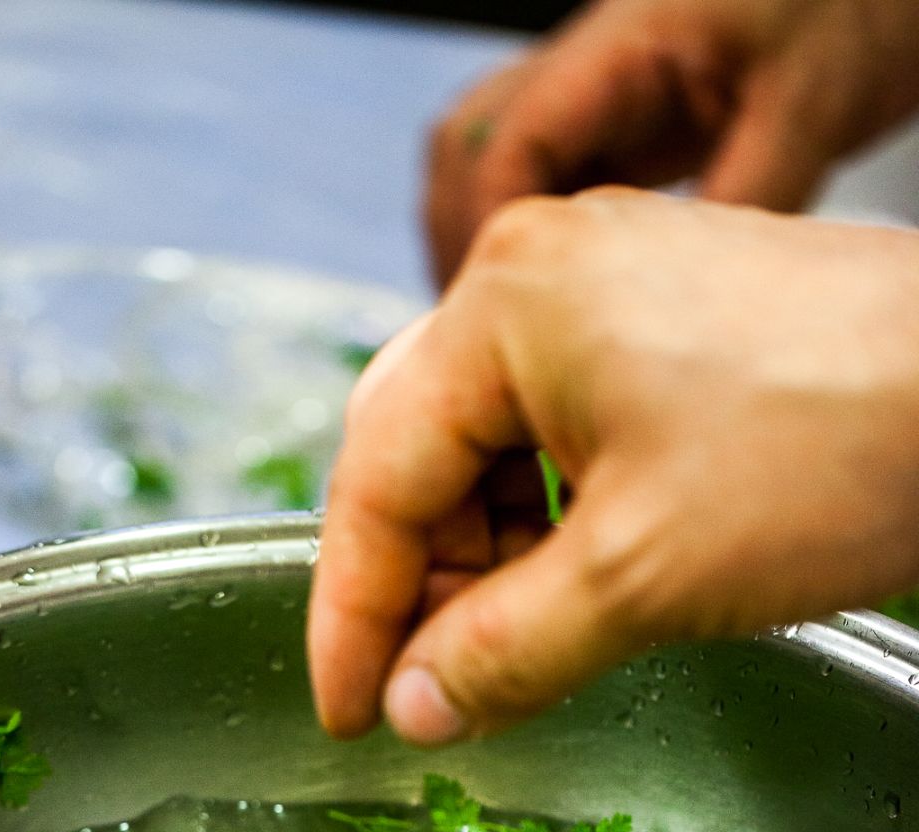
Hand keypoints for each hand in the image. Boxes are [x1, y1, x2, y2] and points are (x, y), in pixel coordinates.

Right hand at [309, 190, 918, 745]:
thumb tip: (415, 708)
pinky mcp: (664, 325)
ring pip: (491, 452)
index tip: (349, 712)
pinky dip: (550, 526)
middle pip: (422, 458)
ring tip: (512, 653)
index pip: (377, 482)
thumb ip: (501, 652)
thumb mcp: (639, 577)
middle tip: (428, 694)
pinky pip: (560, 435)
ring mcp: (606, 292)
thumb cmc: (838, 448)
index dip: (353, 617)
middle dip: (420, 588)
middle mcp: (540, 276)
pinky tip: (570, 591)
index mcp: (507, 307)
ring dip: (487, 564)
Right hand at [426, 0, 918, 284]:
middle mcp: (589, 60)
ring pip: (481, 161)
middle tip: (469, 330)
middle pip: (461, 148)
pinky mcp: (613, 122)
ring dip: (470, 239)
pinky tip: (539, 299)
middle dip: (451, 242)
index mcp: (623, 46)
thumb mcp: (805, 110)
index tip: (487, 314)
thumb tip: (676, 298)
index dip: (484, 238)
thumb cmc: (849, 10)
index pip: (508, 147)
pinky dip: (513, 239)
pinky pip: (530, 178)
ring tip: (489, 324)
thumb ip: (739, 198)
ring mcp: (592, 90)